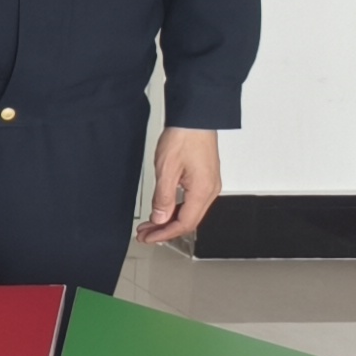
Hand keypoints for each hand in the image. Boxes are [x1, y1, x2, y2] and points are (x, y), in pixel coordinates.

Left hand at [139, 126, 221, 244]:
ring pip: (189, 212)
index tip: (148, 238)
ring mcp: (209, 185)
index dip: (164, 234)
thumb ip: (163, 197)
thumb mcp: (167, 169)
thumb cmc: (184, 137)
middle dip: (165, 230)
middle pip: (188, 221)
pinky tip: (163, 210)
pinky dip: (175, 209)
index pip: (184, 224)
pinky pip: (191, 201)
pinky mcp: (204, 178)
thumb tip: (160, 218)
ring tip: (150, 224)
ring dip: (169, 220)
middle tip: (145, 234)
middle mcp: (210, 190)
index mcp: (203, 191)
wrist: (195, 118)